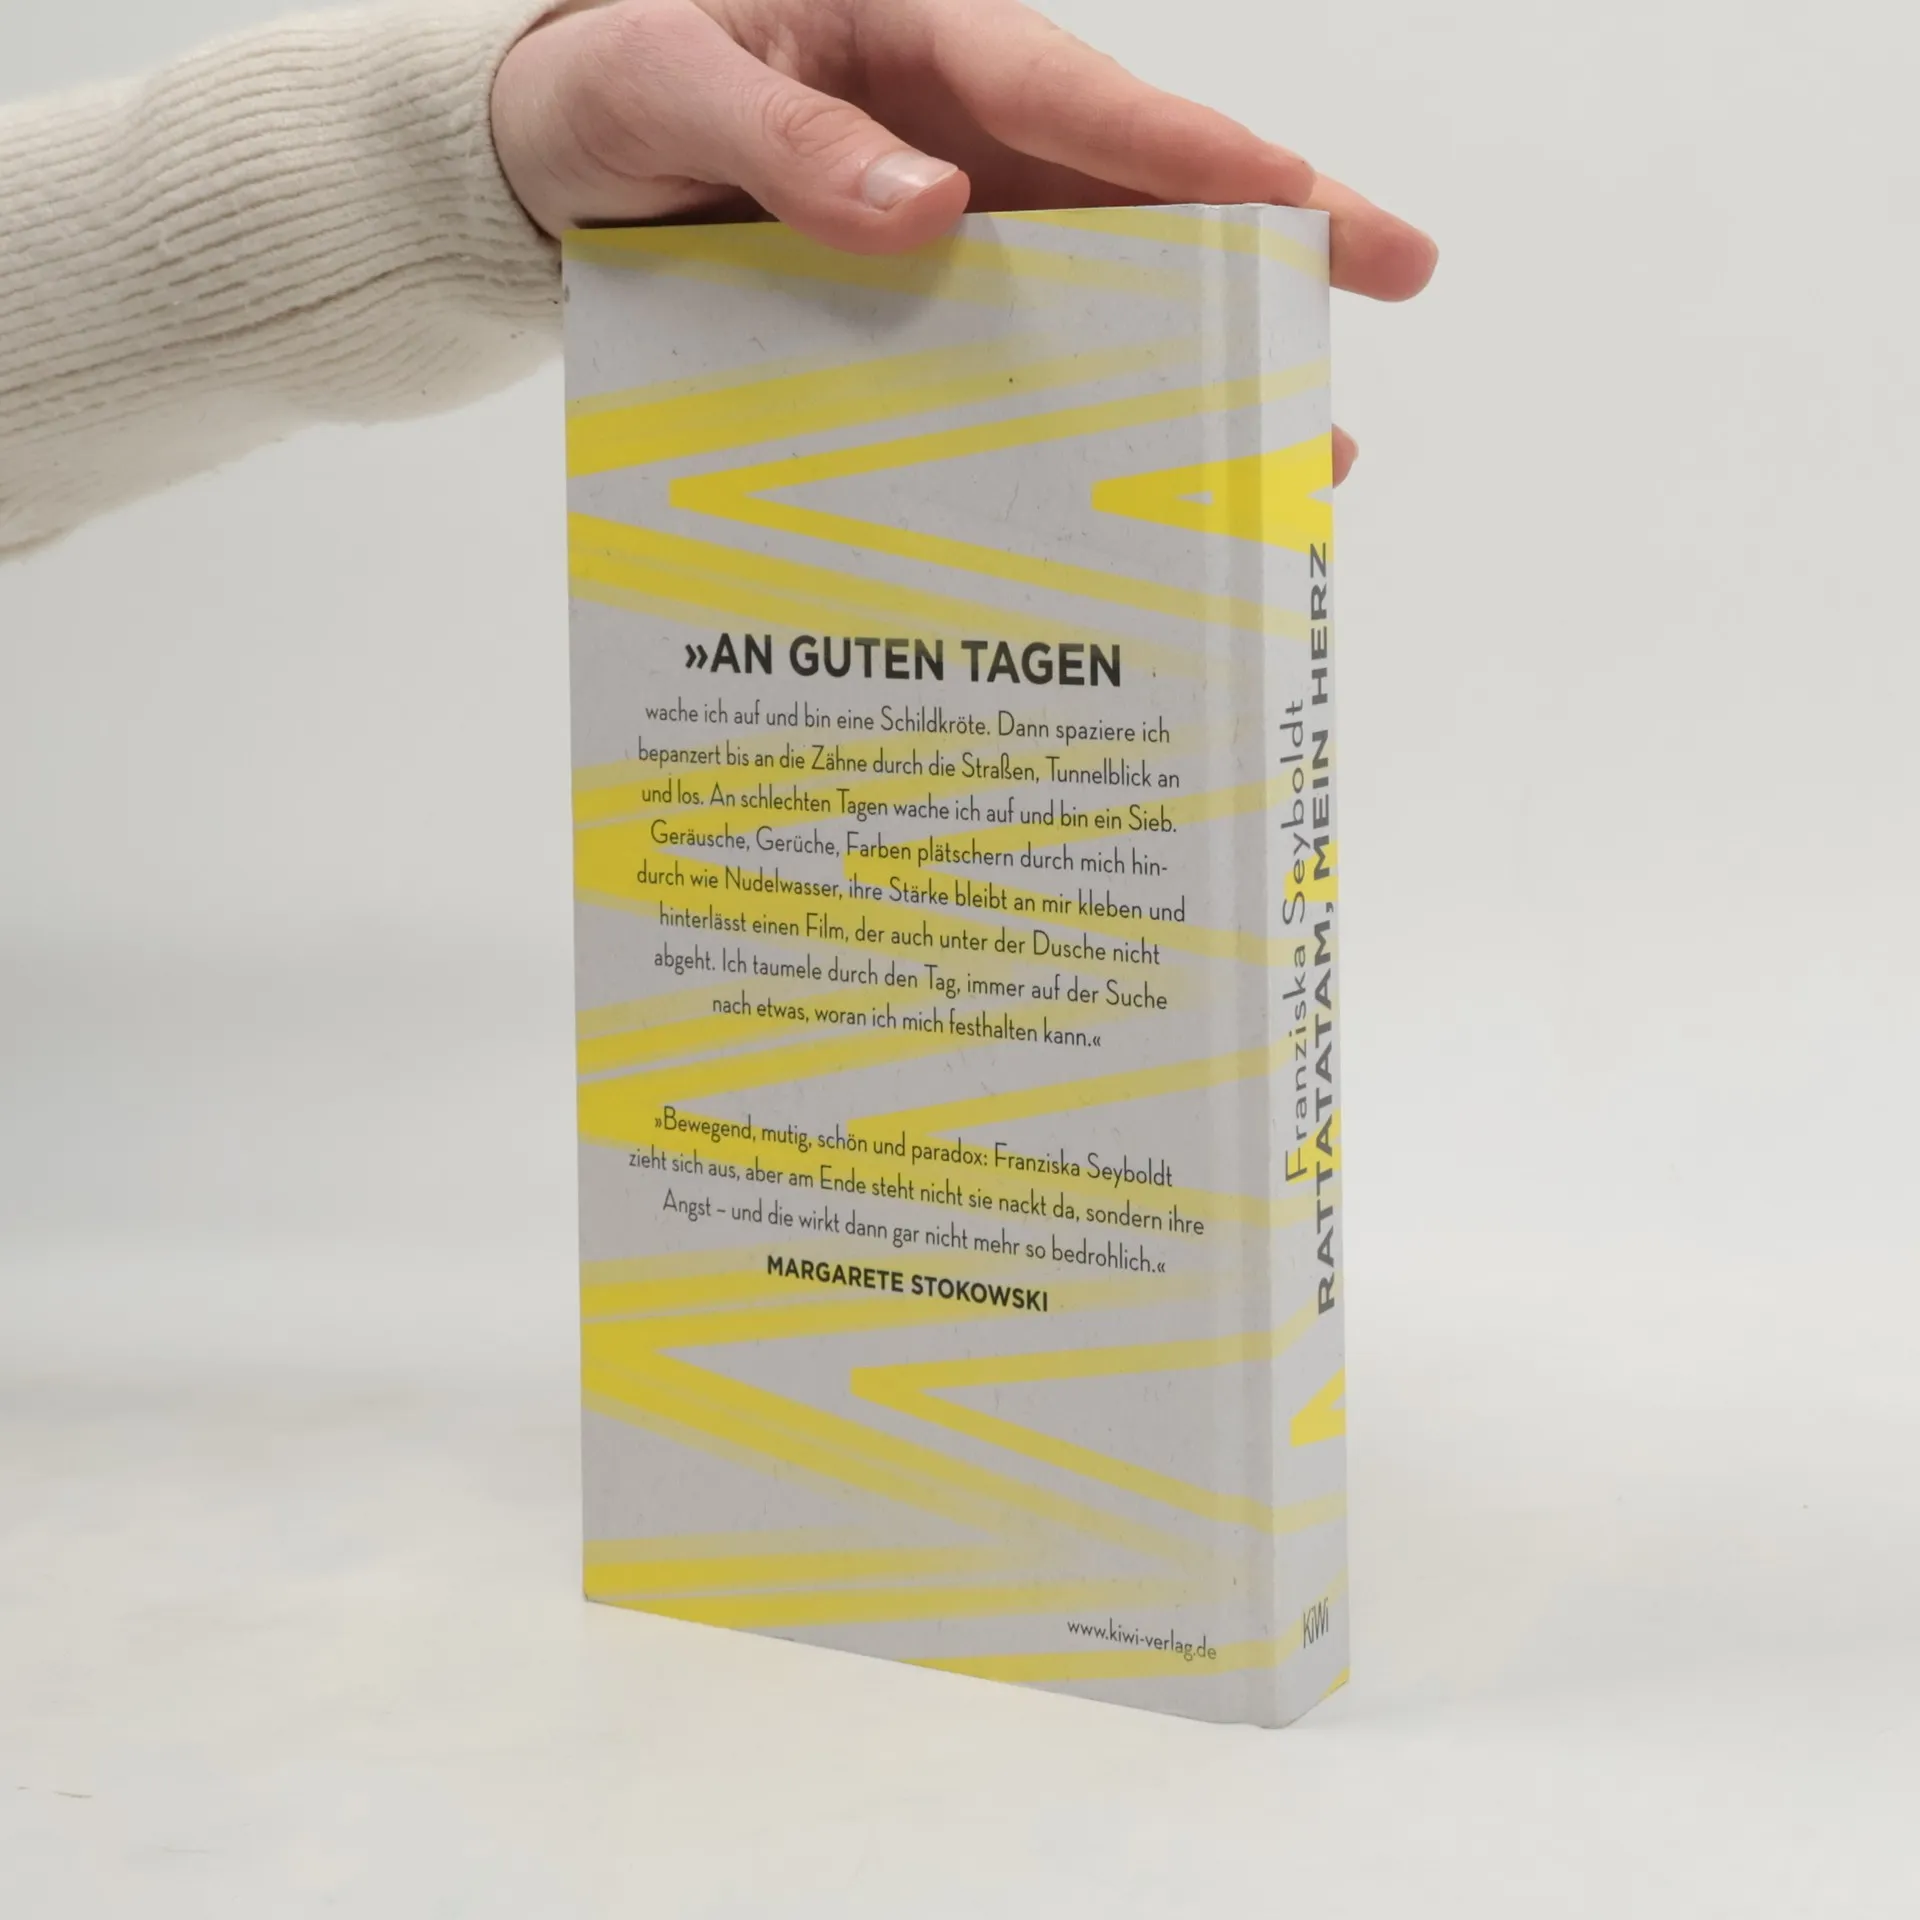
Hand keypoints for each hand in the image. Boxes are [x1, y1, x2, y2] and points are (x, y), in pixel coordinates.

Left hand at [493, 0, 1436, 480]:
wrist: (541, 154)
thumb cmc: (598, 78)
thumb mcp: (662, 80)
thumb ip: (783, 137)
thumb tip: (931, 212)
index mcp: (922, 36)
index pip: (1081, 94)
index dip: (1198, 147)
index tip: (1302, 197)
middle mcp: (965, 130)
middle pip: (1140, 185)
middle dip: (1269, 237)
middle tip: (1401, 274)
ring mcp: (955, 218)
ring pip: (1105, 280)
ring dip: (1200, 357)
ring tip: (1300, 445)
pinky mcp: (922, 298)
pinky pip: (1020, 346)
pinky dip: (1086, 407)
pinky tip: (1139, 479)